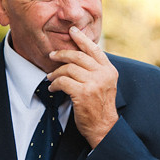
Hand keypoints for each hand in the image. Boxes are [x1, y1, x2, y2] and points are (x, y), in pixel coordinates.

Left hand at [46, 26, 118, 147]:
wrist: (104, 128)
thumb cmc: (100, 106)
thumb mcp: (105, 84)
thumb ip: (96, 70)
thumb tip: (79, 55)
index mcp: (109, 70)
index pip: (94, 49)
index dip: (81, 38)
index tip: (72, 31)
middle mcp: (103, 74)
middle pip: (78, 56)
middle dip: (62, 54)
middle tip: (52, 55)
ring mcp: (93, 83)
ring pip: (68, 69)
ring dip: (56, 73)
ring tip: (51, 77)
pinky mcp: (83, 93)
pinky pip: (63, 81)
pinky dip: (55, 84)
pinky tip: (53, 88)